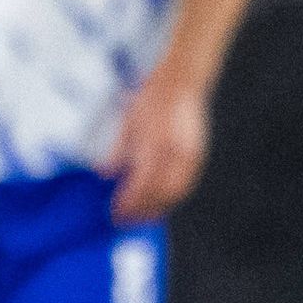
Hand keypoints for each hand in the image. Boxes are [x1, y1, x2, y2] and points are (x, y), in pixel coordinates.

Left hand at [104, 68, 212, 224]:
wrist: (180, 82)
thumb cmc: (151, 98)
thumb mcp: (128, 122)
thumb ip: (119, 149)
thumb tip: (105, 173)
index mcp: (156, 143)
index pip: (142, 184)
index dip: (129, 203)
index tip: (115, 212)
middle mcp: (176, 153)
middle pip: (160, 194)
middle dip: (142, 211)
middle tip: (125, 220)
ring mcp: (190, 155)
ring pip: (175, 193)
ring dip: (158, 208)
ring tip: (141, 216)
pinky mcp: (197, 155)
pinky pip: (185, 184)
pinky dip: (171, 197)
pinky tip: (159, 202)